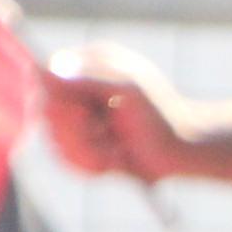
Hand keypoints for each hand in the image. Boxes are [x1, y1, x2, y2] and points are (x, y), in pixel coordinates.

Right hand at [42, 45, 203, 181]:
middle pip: (48, 114)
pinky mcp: (86, 145)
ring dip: (89, 150)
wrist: (184, 150)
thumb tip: (49, 72)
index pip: (47, 80)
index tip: (85, 114)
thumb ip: (90, 79)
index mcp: (88, 66)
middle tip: (107, 133)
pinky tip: (117, 161)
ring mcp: (81, 119)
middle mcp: (80, 91)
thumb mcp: (129, 90)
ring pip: (58, 141)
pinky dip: (93, 165)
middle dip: (78, 131)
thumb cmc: (162, 114)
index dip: (59, 102)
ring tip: (118, 150)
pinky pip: (70, 161)